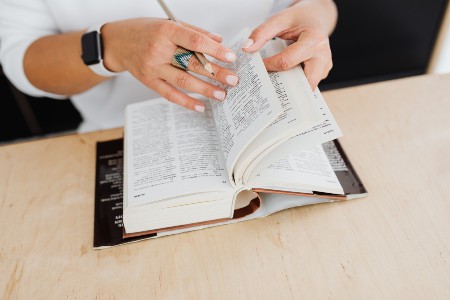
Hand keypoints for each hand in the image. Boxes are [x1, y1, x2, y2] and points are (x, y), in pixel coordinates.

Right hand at [101, 18, 238, 111]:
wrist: (116, 42)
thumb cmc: (144, 30)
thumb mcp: (168, 23)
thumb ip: (194, 31)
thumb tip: (218, 40)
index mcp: (166, 31)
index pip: (195, 41)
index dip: (215, 50)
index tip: (231, 57)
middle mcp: (159, 49)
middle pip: (192, 63)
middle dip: (215, 73)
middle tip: (233, 80)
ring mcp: (153, 67)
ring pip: (183, 81)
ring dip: (205, 89)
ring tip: (222, 94)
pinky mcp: (149, 81)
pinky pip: (169, 94)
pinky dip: (186, 102)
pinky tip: (200, 106)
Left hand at [243, 0, 336, 89]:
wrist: (315, 17)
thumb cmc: (299, 18)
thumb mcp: (280, 19)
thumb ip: (262, 33)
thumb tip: (247, 48)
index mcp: (314, 40)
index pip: (287, 61)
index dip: (270, 66)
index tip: (258, 66)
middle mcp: (323, 55)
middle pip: (304, 81)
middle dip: (287, 88)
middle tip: (269, 87)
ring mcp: (325, 65)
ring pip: (308, 86)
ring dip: (292, 89)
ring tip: (276, 85)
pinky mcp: (323, 72)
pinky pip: (308, 83)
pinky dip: (296, 84)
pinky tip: (285, 79)